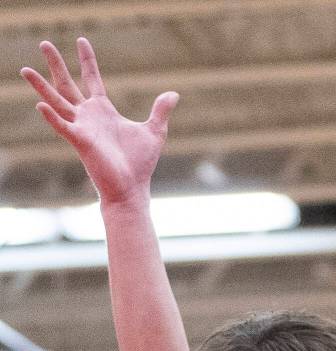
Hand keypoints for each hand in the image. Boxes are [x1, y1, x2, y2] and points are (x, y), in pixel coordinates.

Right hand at [21, 37, 177, 204]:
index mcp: (104, 111)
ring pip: (57, 102)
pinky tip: (40, 105)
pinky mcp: (81, 142)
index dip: (87, 61)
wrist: (132, 189)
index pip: (92, 79)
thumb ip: (160, 111)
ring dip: (41, 86)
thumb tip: (173, 94)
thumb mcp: (154, 132)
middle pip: (67, 85)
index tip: (82, 41)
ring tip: (25, 69)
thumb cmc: (140, 164)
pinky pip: (63, 126)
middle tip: (44, 43)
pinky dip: (52, 117)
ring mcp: (82, 128)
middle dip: (56, 64)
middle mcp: (89, 117)